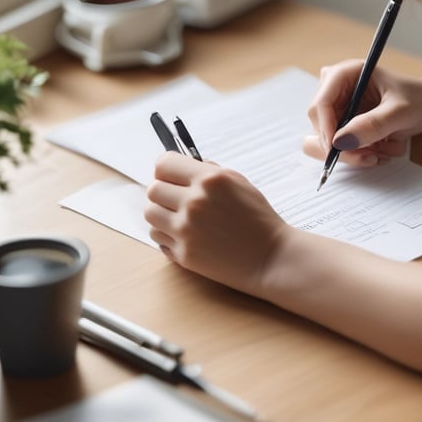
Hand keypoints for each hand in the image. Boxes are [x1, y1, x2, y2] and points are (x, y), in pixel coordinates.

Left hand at [144, 153, 290, 295]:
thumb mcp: (240, 183)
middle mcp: (195, 201)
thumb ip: (209, 171)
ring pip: (150, 213)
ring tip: (179, 218)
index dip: (166, 170)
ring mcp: (187, 229)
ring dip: (162, 214)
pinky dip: (167, 235)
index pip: (164, 164)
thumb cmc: (258, 219)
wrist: (271, 257)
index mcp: (210, 179)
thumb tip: (183, 166)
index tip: (172, 177)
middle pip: (153, 189)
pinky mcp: (184, 253)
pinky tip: (185, 235)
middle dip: (164, 193)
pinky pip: (158, 237)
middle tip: (177, 200)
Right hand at [304, 61, 421, 165]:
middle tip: (370, 157)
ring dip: (355, 152)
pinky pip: (341, 147)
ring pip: (329, 141)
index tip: (339, 150)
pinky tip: (381, 148)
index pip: (320, 104)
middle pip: (321, 126)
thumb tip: (341, 141)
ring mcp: (339, 109)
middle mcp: (337, 90)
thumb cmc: (419, 100)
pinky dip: (360, 153)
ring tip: (382, 150)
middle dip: (345, 146)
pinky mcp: (344, 124)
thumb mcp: (400, 112)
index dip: (325, 130)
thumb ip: (373, 125)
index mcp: (346, 74)